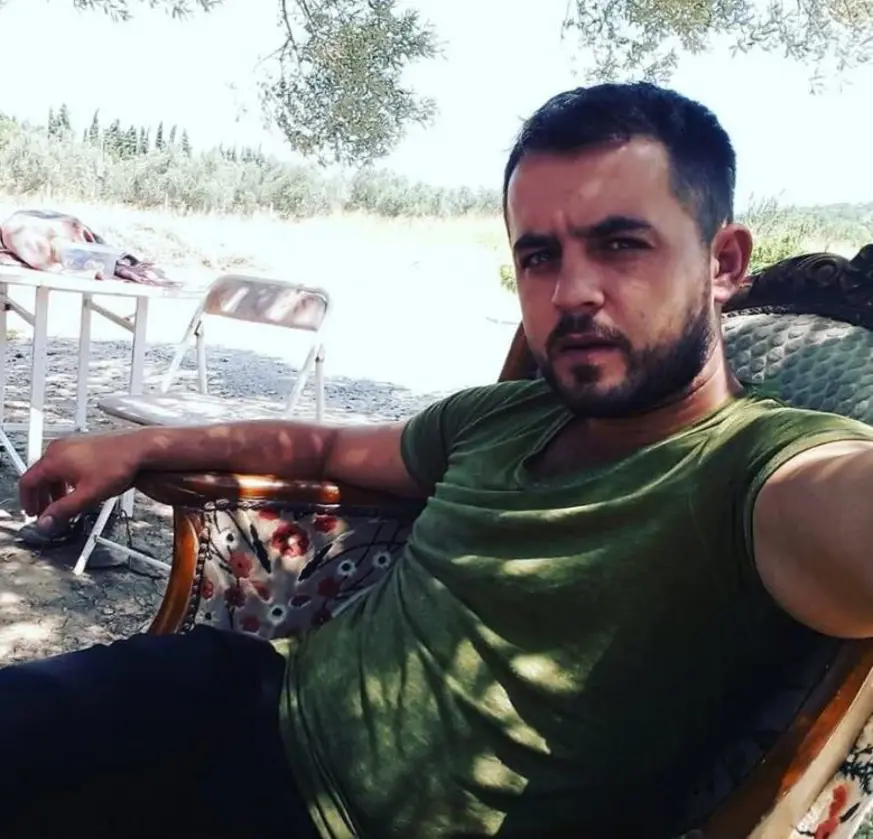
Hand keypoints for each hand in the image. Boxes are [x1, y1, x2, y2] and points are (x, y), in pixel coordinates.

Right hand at [18, 431, 147, 530]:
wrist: (140, 448)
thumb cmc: (118, 465)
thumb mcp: (88, 496)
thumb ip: (64, 511)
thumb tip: (46, 522)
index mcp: (54, 459)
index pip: (27, 482)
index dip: (28, 501)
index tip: (32, 512)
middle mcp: (60, 448)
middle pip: (39, 475)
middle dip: (42, 497)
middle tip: (47, 512)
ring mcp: (72, 444)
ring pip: (53, 470)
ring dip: (54, 489)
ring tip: (63, 504)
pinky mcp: (84, 444)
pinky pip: (65, 463)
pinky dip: (65, 479)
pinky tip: (77, 489)